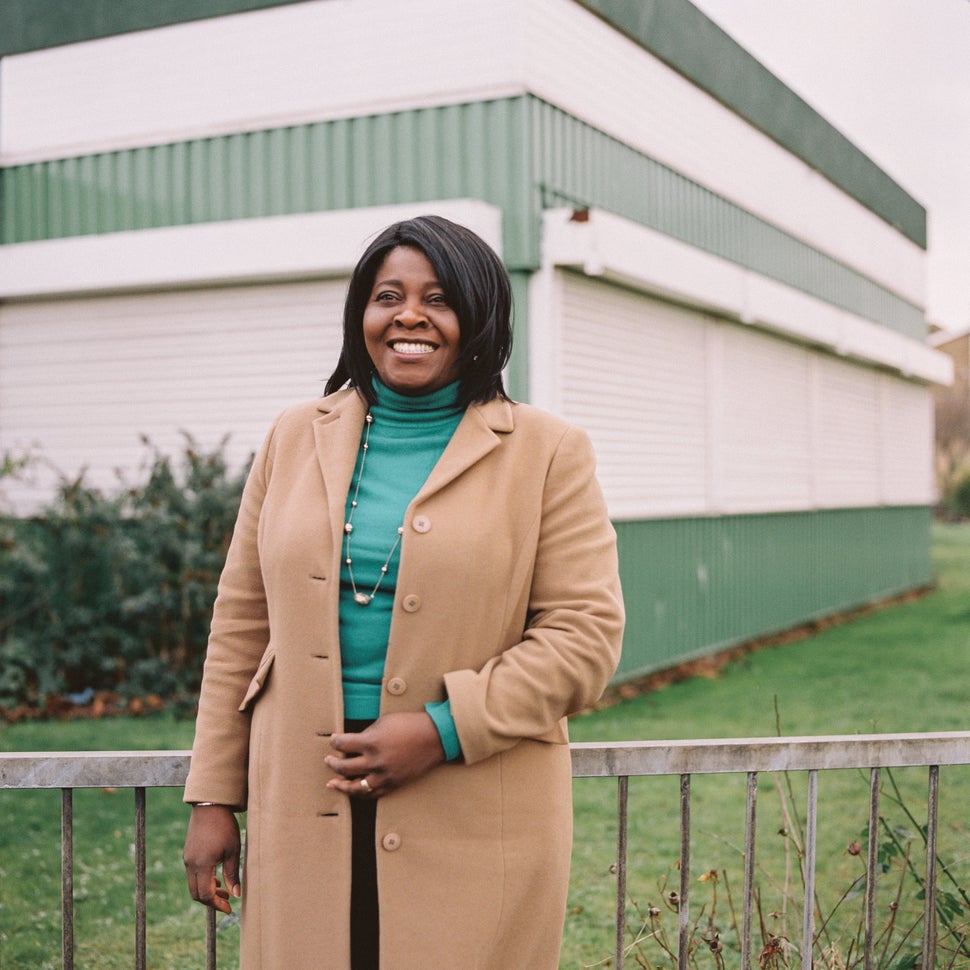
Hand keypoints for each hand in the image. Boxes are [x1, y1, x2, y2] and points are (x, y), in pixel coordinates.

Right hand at [183, 805, 241, 913]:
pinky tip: (216, 876)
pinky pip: (193, 874)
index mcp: (202, 865)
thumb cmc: (225, 826)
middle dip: (211, 901)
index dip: (217, 904)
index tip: (229, 908)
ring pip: (193, 884)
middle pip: (196, 894)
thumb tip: (236, 895)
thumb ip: (232, 873)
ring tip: (224, 889)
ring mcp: (187, 858)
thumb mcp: (233, 850)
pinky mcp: (188, 853)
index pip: (206, 895)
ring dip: (206, 890)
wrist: (210, 805)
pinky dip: (203, 880)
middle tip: (227, 901)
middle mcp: (191, 864)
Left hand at [325, 712, 445, 797]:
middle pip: (344, 767)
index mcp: (371, 742)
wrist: (433, 738)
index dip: (334, 741)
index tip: (333, 740)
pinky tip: (355, 790)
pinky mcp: (393, 784)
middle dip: (332, 763)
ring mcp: (384, 775)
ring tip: (332, 783)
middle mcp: (375, 761)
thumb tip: (355, 743)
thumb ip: (367, 734)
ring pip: (355, 787)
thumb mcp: (384, 722)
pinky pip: (373, 794)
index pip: (343, 744)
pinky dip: (362, 792)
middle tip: (328, 760)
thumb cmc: (409, 724)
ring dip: (341, 785)